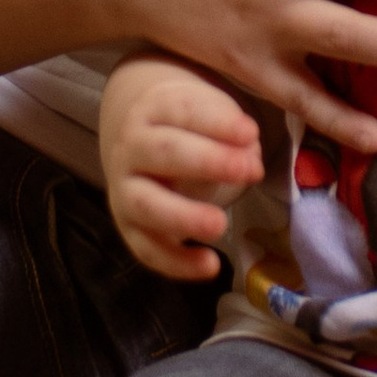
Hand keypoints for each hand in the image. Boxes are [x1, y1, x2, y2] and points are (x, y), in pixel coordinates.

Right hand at [100, 55, 263, 282]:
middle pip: (163, 152)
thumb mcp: (207, 113)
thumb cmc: (187, 126)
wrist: (139, 139)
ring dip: (183, 216)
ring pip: (146, 204)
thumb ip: (230, 131)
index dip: (218, 122)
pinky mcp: (127, 227)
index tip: (251, 133)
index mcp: (152, 110)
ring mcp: (125, 188)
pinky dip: (176, 262)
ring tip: (221, 224)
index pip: (182, 110)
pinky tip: (210, 265)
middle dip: (207, 162)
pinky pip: (146, 248)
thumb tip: (250, 159)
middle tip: (250, 170)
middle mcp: (131, 147)